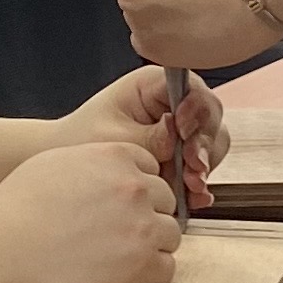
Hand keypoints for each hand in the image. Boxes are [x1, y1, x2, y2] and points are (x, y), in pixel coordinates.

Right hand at [0, 141, 181, 282]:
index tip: (113, 207)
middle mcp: (137, 188)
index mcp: (118, 157)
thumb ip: (99, 160)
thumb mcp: (59, 161)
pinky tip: (118, 275)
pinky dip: (147, 274)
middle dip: (145, 216)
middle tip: (113, 235)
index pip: (152, 171)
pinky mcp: (141, 268)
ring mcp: (142, 228)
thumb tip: (122, 170)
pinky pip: (165, 269)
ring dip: (150, 246)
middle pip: (166, 202)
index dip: (134, 191)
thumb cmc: (18, 206)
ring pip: (171, 236)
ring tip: (114, 256)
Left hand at [62, 65, 231, 209]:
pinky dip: (199, 184)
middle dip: (204, 145)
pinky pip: (202, 168)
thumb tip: (179, 134)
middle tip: (192, 166)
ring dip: (203, 167)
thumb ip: (151, 137)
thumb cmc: (84, 140)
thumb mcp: (116, 138)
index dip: (196, 111)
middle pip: (209, 119)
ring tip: (191, 186)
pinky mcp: (181, 155)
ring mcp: (181, 130)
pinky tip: (194, 197)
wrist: (70, 164)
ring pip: (211, 144)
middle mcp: (174, 103)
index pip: (192, 91)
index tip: (184, 131)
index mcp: (155, 85)